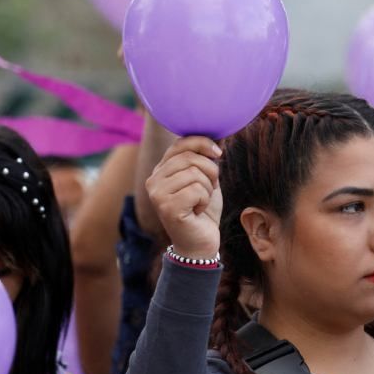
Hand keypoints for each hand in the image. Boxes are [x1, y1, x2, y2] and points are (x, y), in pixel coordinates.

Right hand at [146, 137, 222, 259]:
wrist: (200, 242)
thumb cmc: (203, 210)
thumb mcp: (206, 178)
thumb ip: (206, 157)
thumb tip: (220, 131)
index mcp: (161, 169)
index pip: (180, 143)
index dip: (203, 143)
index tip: (218, 153)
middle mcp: (154, 179)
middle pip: (190, 157)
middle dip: (210, 171)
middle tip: (210, 188)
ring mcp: (157, 193)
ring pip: (194, 173)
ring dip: (208, 188)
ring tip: (202, 201)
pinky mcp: (166, 207)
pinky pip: (196, 190)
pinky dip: (205, 200)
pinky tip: (197, 210)